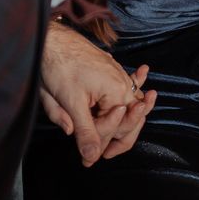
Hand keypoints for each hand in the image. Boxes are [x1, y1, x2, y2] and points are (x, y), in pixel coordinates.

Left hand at [41, 22, 156, 165]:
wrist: (53, 40)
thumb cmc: (60, 67)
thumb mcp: (71, 103)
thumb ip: (85, 131)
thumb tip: (92, 156)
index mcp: (117, 93)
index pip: (117, 128)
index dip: (102, 145)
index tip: (87, 159)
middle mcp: (123, 83)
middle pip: (131, 118)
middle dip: (117, 137)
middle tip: (103, 154)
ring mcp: (119, 74)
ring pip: (131, 102)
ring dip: (128, 119)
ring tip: (121, 139)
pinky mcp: (111, 69)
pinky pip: (128, 82)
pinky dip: (135, 85)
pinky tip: (144, 74)